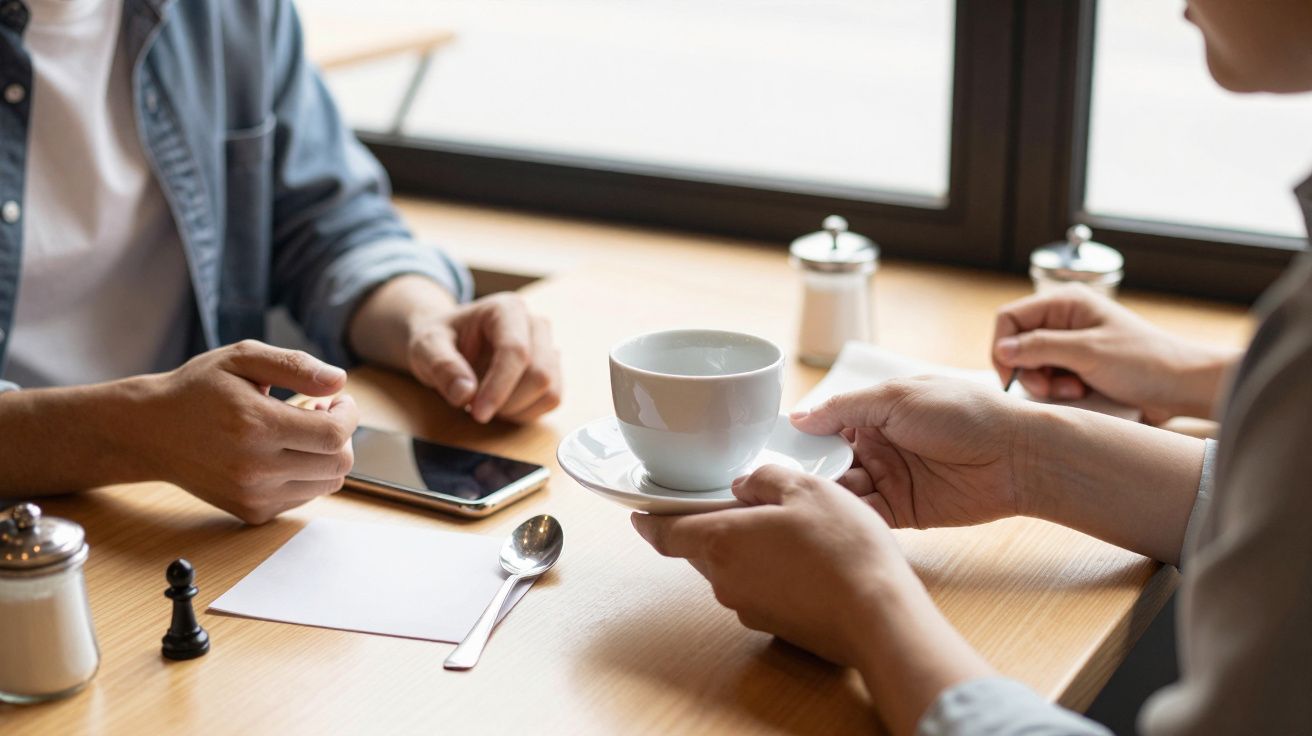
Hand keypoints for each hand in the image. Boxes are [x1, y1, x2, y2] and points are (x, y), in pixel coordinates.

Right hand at [132, 340, 357, 523]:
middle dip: (342, 435)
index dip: (349, 414)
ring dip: (327, 456)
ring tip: (301, 431)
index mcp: (256, 425)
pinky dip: (307, 474)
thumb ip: (295, 365)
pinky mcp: (252, 512)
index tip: (337, 400)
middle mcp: (256, 467)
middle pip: (339, 463)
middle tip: (320, 413)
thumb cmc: (199, 389)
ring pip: (328, 484)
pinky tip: (285, 451)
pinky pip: (305, 497)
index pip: (334, 434)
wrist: (149, 432)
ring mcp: (254, 495)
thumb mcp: (242, 357)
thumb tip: (339, 381)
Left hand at [405, 293, 561, 423]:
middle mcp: (535, 324)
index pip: (516, 351)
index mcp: (507, 309)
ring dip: (517, 409)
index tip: (478, 413)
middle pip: (540, 374)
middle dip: (507, 402)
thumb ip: (442, 366)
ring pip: (550, 390)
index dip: (500, 387)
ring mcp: (548, 347)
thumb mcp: (426, 347)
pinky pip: (551, 400)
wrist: (449, 342)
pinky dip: (526, 412)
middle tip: (474, 407)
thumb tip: (465, 393)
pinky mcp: (552, 370)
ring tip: (486, 403)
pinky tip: (501, 405)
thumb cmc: (440, 340)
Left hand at [633, 464, 996, 734]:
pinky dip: (767, 573)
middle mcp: (724, 581)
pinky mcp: (775, 626)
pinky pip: (757, 591)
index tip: (639, 513)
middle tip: (735, 505)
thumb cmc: (843, 547)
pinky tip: (802, 561)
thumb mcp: (806, 488)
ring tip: (781, 528)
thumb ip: (765, 479)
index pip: (665, 534)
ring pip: (730, 571)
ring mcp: (749, 608)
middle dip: (710, 528)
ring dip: (744, 550)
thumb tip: (746, 485)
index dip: (649, 521)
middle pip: (700, 550)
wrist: (878, 615)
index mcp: (721, 542)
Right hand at [791, 377, 1027, 529]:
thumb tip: (798, 417)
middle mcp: (878, 446)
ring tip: (809, 499)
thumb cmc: (963, 413)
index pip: (826, 426)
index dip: (802, 439)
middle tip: (786, 481)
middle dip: (810, 471)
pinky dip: (850, 515)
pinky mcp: (904, 511)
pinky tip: (835, 515)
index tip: (773, 451)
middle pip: (829, 462)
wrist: (1016, 455)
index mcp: (875, 412)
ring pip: (844, 490)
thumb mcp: (897, 397)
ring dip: (828, 494)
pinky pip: (867, 514)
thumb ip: (845, 408)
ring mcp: (890, 479)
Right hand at [992, 285, 1238, 421]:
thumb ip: (1040, 348)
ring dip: (1046, 383)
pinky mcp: (1077, 364)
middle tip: (1053, 388)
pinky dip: (1058, 390)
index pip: (1009, 318)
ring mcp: (1070, 342)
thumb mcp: (1088, 353)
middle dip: (1029, 370)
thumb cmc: (1145, 362)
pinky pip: (1049, 377)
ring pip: (1031, 365)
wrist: (1182, 386)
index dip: (1003, 346)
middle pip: (1017, 344)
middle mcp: (1064, 319)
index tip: (1011, 374)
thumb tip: (1002, 350)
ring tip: (1076, 390)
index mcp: (1065, 303)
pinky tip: (1081, 393)